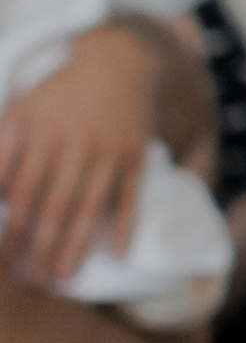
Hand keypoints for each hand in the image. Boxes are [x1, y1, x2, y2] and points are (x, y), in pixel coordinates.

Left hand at [0, 23, 156, 280]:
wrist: (115, 63)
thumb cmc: (58, 96)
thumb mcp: (21, 113)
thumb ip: (3, 152)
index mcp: (38, 132)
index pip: (20, 193)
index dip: (11, 230)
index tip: (4, 261)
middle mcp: (73, 142)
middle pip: (52, 207)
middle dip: (39, 249)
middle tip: (31, 280)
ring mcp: (108, 150)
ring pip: (88, 208)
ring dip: (74, 248)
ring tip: (61, 278)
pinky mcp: (136, 155)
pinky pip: (129, 197)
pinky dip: (123, 226)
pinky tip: (114, 254)